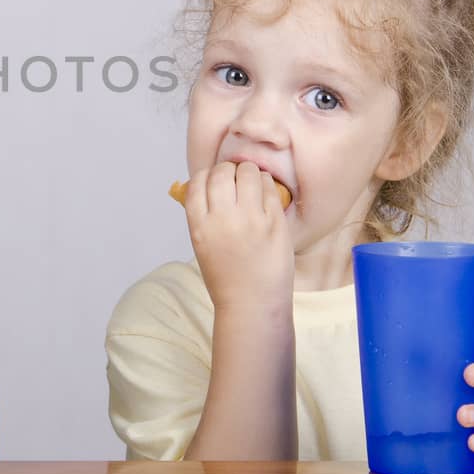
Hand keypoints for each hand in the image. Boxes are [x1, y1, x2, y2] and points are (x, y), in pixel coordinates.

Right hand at [182, 160, 292, 310]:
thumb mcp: (202, 245)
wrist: (252, 303)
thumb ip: (203, 216)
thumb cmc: (226, 277)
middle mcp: (223, 218)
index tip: (214, 180)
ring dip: (249, 172)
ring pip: (248, 172)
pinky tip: (265, 193)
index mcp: (200, 225)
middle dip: (228, 170)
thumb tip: (206, 185)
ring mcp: (250, 219)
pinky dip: (267, 184)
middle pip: (222, 172)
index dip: (207, 176)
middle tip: (235, 178)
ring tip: (252, 182)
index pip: (198, 181)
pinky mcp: (275, 222)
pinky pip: (270, 187)